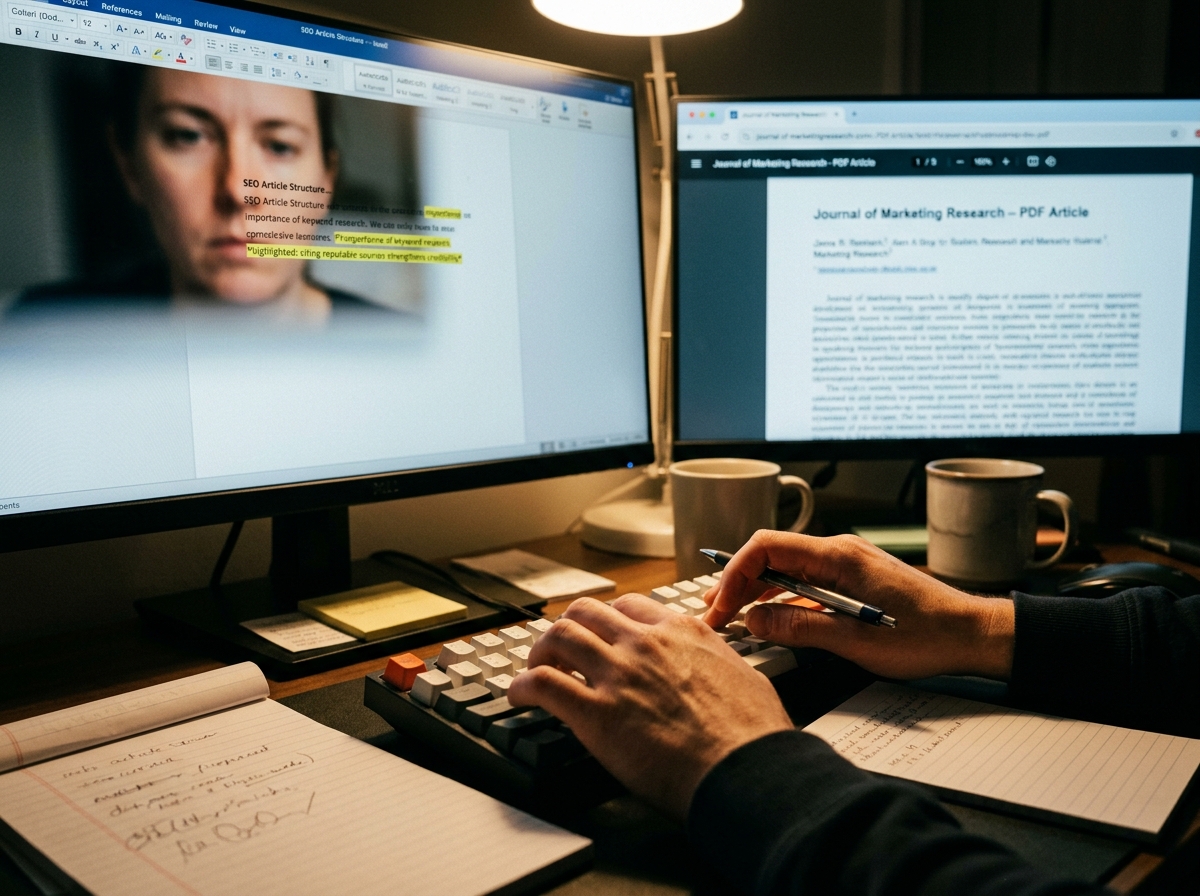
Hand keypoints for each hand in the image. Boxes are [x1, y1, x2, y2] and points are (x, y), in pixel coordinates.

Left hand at [507, 595, 793, 819]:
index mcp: (681, 631)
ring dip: (539, 652)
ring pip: (558, 636)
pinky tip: (518, 696)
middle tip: (559, 649)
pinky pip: (542, 684)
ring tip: (533, 668)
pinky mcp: (597, 713)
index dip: (605, 621)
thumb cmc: (753, 735)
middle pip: (585, 612)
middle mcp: (645, 643)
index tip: (598, 635)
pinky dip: (521, 686)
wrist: (747, 772)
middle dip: (567, 627)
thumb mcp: (742, 674)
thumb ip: (716, 661)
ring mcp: (618, 675)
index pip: (628, 607)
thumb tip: (715, 667)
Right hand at [703, 531, 1014, 680]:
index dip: (735, 573)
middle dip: (738, 582)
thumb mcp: (857, 641)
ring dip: (757, 591)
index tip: (721, 605)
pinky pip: (805, 583)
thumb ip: (801, 629)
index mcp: (838, 556)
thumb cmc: (927, 635)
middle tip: (713, 613)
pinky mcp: (853, 581)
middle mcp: (839, 552)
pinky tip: (769, 619)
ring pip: (786, 570)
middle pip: (771, 556)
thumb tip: (754, 622)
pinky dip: (781, 599)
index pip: (767, 547)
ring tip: (730, 615)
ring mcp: (846, 566)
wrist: (972, 634)